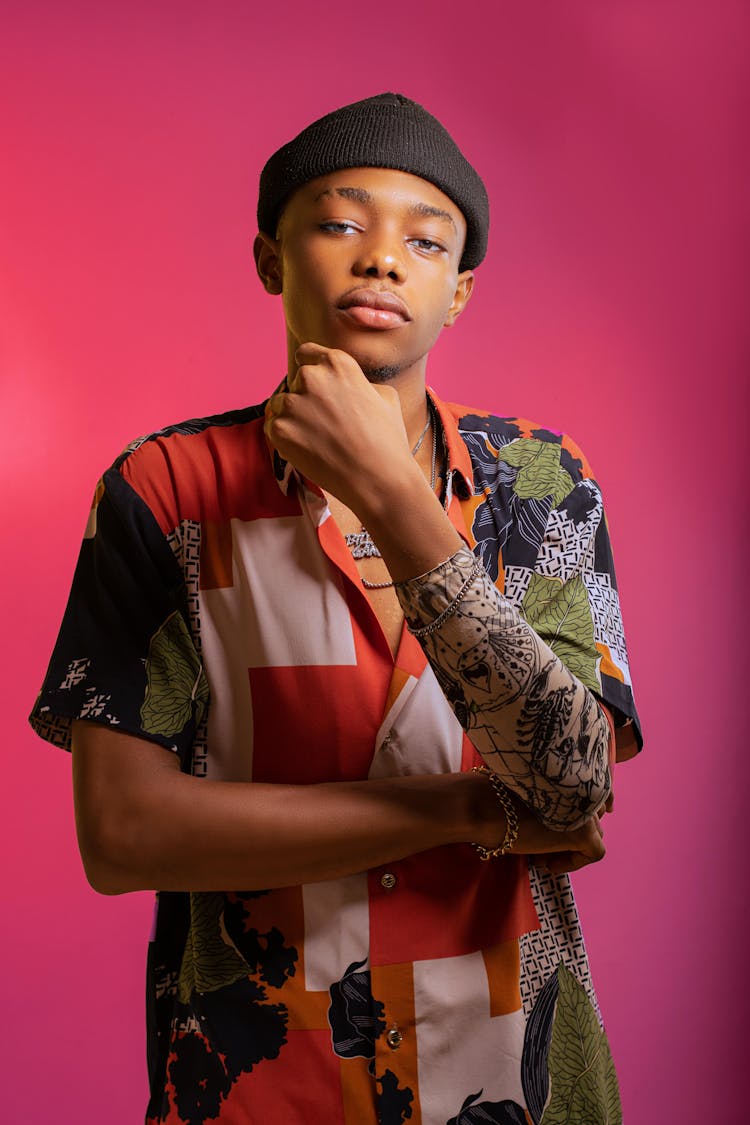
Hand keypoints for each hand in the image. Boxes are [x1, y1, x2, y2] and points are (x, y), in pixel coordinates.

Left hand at [264, 343, 414, 513]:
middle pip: (295, 382)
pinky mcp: (280, 430)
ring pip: (280, 404)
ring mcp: (293, 404)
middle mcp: (311, 378)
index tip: (313, 385)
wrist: (378, 478)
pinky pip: (272, 426)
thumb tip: (344, 385)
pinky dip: (285, 438)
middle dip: (305, 398)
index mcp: (337, 363)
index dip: (309, 368)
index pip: (307, 353)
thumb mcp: (384, 396)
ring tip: (318, 440)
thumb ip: (357, 382)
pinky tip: (308, 449)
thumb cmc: (386, 440)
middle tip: (324, 424)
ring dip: (293, 418)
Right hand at [470, 772, 605, 874]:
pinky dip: (574, 862)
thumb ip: (552, 797)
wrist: (483, 807)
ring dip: (571, 847)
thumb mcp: (530, 791)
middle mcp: (584, 787)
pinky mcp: (584, 833)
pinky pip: (595, 853)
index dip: (576, 814)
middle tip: (544, 844)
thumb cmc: (495, 798)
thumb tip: (564, 820)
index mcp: (571, 773)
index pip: (591, 794)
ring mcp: (587, 810)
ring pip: (595, 834)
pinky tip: (548, 863)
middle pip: (595, 815)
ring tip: (542, 853)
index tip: (556, 826)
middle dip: (573, 831)